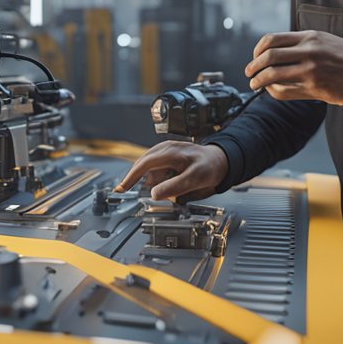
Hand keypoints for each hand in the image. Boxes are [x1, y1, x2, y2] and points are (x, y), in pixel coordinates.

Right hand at [112, 141, 228, 202]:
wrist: (221, 161)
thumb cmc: (210, 167)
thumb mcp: (194, 179)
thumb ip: (174, 186)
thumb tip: (154, 194)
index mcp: (170, 152)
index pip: (144, 164)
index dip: (131, 177)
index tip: (121, 189)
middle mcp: (165, 149)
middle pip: (143, 165)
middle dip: (141, 181)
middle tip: (136, 194)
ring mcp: (166, 151)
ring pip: (150, 169)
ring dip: (155, 181)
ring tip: (174, 187)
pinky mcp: (168, 156)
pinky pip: (157, 169)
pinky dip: (159, 179)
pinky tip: (172, 183)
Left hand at [245, 30, 342, 104]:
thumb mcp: (323, 39)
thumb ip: (300, 43)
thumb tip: (273, 51)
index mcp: (309, 37)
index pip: (272, 39)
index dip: (257, 50)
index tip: (255, 57)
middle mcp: (308, 51)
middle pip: (268, 56)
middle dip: (253, 66)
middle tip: (249, 72)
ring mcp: (311, 70)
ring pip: (273, 75)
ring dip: (258, 81)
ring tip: (255, 84)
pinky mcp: (315, 88)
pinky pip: (284, 91)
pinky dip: (273, 91)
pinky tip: (272, 91)